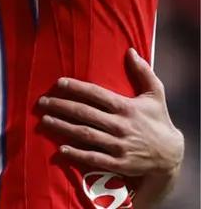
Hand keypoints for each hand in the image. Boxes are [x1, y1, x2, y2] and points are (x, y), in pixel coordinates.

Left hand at [38, 48, 183, 176]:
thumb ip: (143, 72)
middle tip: (41, 102)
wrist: (171, 155)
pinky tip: (61, 148)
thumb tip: (131, 51)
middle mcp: (121, 125)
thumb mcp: (156, 95)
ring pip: (86, 134)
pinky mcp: (119, 163)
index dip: (77, 88)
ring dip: (63, 127)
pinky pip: (94, 157)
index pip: (97, 94)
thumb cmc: (159, 121)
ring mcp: (119, 145)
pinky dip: (77, 153)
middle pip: (85, 113)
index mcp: (127, 107)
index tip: (59, 83)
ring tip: (45, 120)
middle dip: (61, 106)